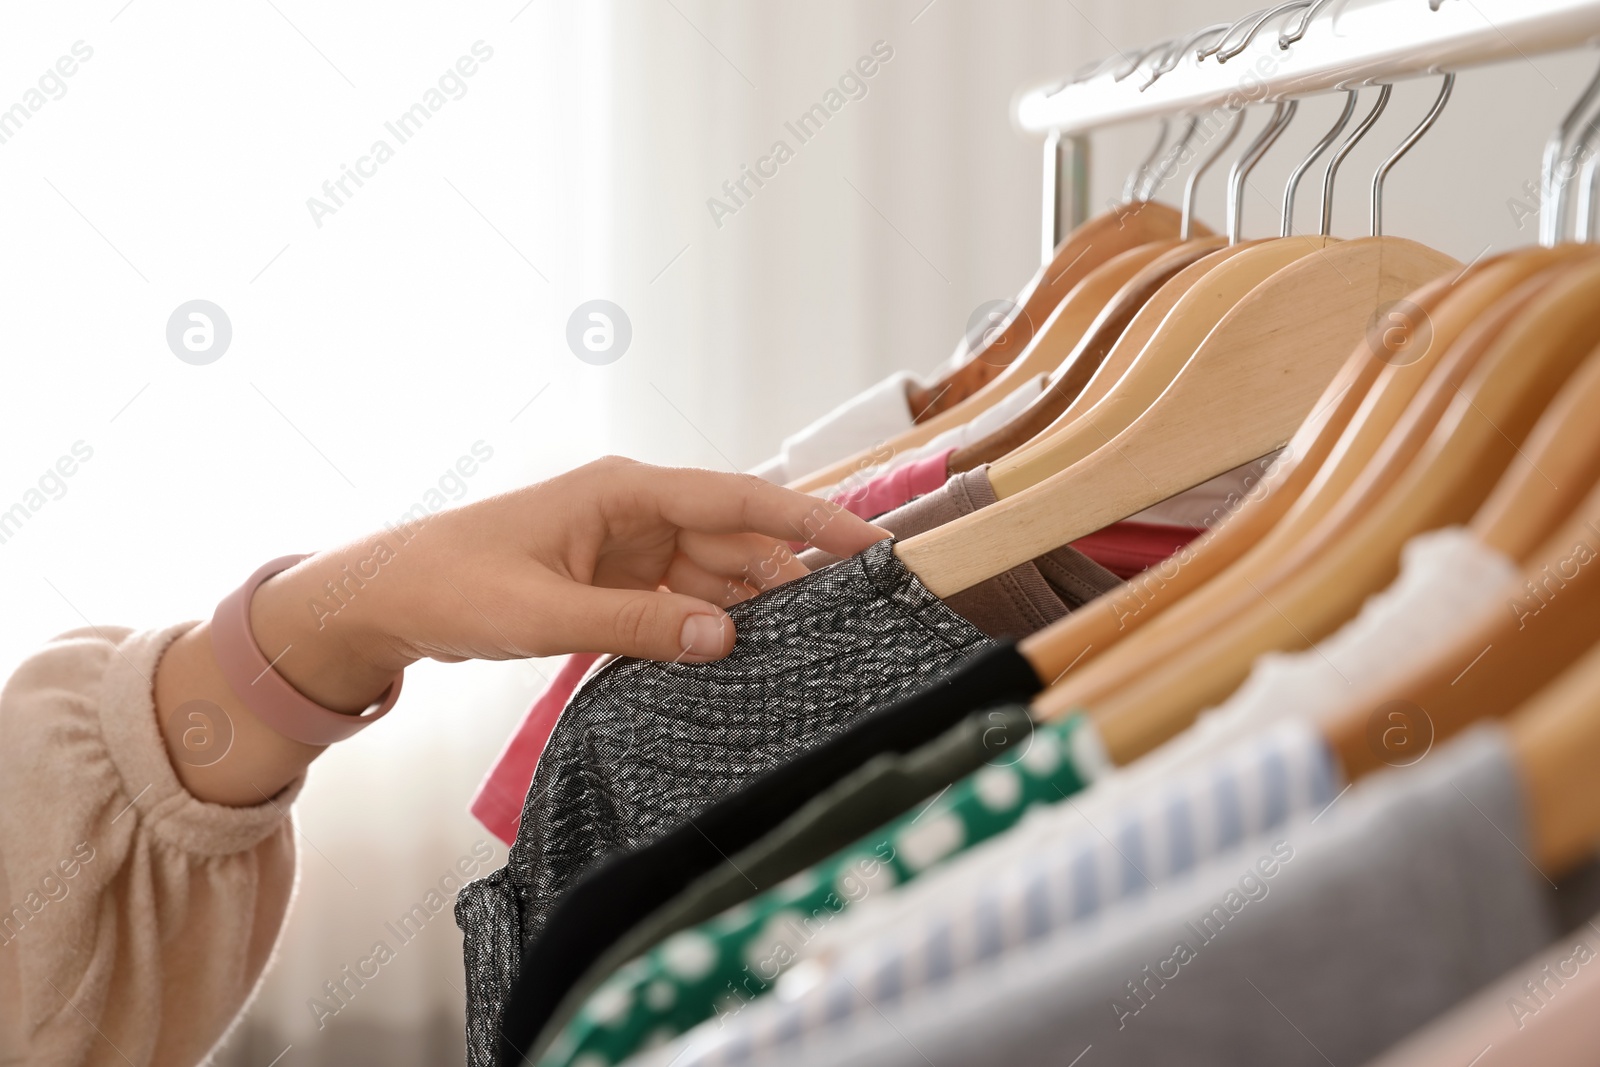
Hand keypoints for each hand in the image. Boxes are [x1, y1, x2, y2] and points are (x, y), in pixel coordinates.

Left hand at [267, 456, 887, 682]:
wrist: (388, 601)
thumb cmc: (454, 587)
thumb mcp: (543, 613)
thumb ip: (635, 628)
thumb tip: (725, 640)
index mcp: (625, 493)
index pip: (738, 501)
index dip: (809, 520)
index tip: (869, 541)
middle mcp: (637, 513)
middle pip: (737, 541)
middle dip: (791, 575)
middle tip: (850, 618)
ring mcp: (629, 549)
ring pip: (716, 575)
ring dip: (753, 607)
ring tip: (806, 645)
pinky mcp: (616, 585)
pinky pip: (683, 603)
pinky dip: (711, 628)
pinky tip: (739, 656)